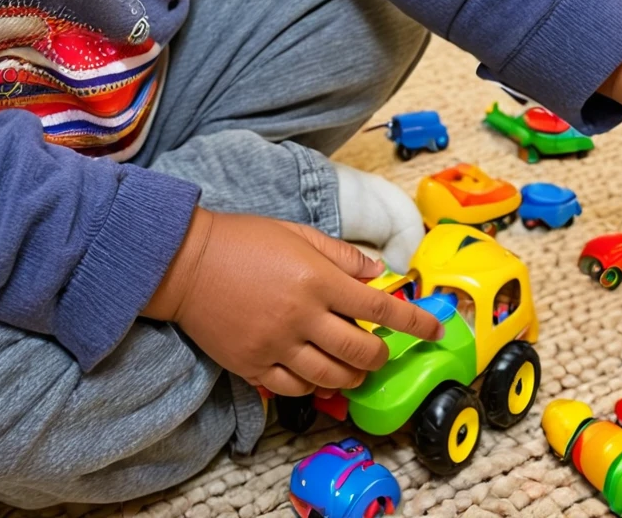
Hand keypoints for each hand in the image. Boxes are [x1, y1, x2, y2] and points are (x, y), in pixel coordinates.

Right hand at [142, 209, 442, 396]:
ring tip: (356, 369)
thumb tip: (377, 273)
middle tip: (383, 351)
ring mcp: (276, 345)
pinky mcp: (252, 366)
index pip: (377, 307)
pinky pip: (294, 389)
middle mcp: (301, 316)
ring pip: (330, 377)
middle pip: (359, 351)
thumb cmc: (244, 239)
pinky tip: (318, 375)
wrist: (187, 263)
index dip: (412, 321)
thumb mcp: (299, 234)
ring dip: (352, 376)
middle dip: (380, 355)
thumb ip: (342, 256)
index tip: (434, 329)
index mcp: (316, 279)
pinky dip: (314, 386)